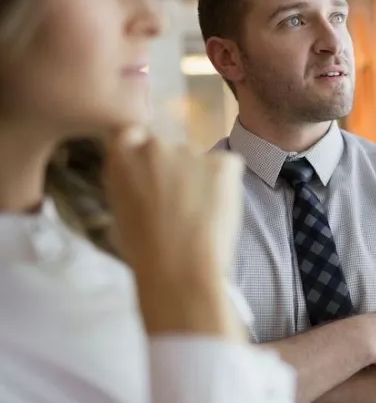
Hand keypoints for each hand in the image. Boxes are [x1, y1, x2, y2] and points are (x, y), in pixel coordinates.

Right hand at [102, 126, 246, 337]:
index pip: (134, 135)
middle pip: (169, 148)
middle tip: (179, 202)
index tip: (152, 176)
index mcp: (121, 154)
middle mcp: (155, 144)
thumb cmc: (142, 250)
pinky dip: (227, 184)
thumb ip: (131, 183)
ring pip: (200, 161)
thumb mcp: (119, 209)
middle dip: (175, 169)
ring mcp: (191, 150)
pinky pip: (229, 167)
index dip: (145, 155)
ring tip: (199, 214)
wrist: (178, 267)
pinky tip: (218, 210)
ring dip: (202, 179)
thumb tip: (145, 182)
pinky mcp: (224, 162)